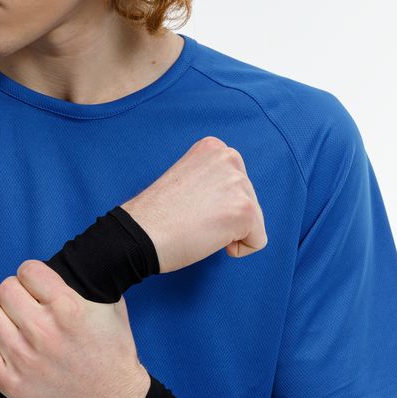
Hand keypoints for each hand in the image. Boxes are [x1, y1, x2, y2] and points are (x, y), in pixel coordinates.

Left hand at [0, 259, 151, 397]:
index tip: (34, 284)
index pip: (28, 270)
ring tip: (3, 316)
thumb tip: (58, 261)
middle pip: (5, 288)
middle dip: (13, 291)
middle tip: (21, 302)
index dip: (31, 274)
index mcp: (70, 308)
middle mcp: (44, 332)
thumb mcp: (111, 307)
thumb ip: (82, 283)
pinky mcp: (10, 383)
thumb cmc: (112, 351)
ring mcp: (24, 359)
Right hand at [121, 136, 267, 272]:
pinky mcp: (245, 210)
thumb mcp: (188, 178)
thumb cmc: (157, 215)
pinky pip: (257, 241)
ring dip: (229, 232)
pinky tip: (208, 239)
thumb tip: (231, 198)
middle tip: (193, 219)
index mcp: (214, 148)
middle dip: (226, 217)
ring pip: (255, 221)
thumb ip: (214, 179)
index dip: (216, 204)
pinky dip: (237, 249)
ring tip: (199, 226)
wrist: (139, 234)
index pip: (237, 184)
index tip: (191, 206)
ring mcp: (239, 184)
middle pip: (250, 200)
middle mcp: (229, 158)